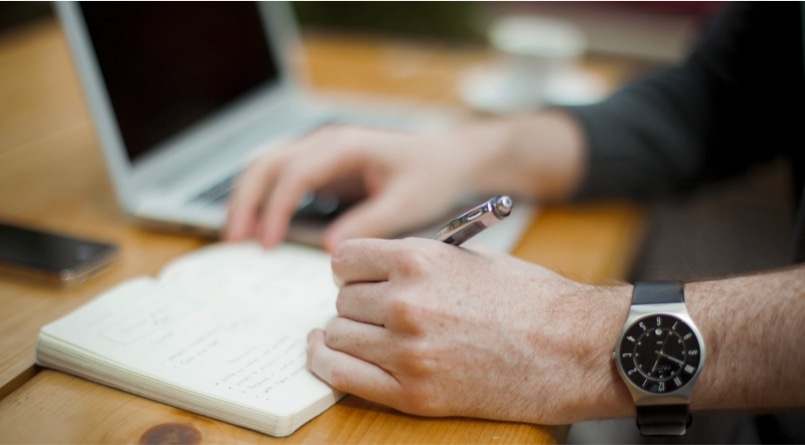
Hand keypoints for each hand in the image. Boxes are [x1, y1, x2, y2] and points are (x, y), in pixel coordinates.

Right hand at [225, 125, 487, 250]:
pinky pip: (281, 176)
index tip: (267, 243)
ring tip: (237, 236)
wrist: (448, 159)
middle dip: (245, 200)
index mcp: (346, 147)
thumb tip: (331, 249)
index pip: (295, 173)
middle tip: (235, 241)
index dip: (275, 208)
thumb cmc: (431, 177)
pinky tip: (258, 226)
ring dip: (247, 197)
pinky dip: (263, 198)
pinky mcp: (322, 165)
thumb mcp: (406, 204)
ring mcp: (321, 151)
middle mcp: (327, 142)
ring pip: (267, 165)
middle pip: (268, 163)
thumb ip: (370, 223)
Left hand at [306, 237, 632, 423]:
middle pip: (341, 299)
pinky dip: (328, 363)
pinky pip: (343, 376)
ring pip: (337, 335)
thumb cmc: (529, 300)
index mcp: (419, 260)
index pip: (344, 259)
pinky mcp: (413, 393)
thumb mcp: (470, 257)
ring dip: (347, 333)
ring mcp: (407, 351)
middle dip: (355, 302)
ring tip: (367, 333)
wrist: (572, 349)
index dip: (351, 268)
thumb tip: (374, 267)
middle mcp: (406, 303)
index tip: (357, 277)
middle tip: (375, 308)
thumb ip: (416, 259)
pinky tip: (328, 353)